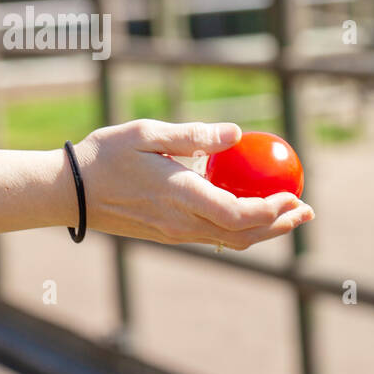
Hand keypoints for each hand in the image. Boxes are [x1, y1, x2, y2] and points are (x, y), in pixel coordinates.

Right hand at [70, 120, 313, 248]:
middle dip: (281, 225)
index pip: (240, 216)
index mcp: (182, 196)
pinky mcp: (168, 234)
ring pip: (232, 240)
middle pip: (245, 235)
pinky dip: (242, 229)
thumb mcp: (148, 133)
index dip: (274, 211)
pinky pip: (215, 236)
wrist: (66, 192)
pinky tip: (252, 213)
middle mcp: (182, 222)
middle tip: (307, 210)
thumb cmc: (105, 155)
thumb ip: (195, 135)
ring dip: (266, 231)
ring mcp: (175, 232)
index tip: (295, 196)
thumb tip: (237, 134)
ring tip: (291, 215)